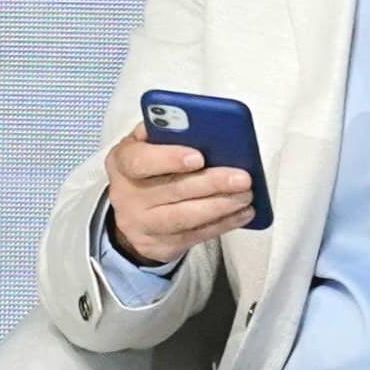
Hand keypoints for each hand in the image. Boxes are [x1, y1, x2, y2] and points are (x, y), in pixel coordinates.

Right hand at [103, 133, 256, 265]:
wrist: (133, 214)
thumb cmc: (148, 169)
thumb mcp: (146, 145)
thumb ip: (165, 133)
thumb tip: (199, 124)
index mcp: (122, 162)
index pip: (139, 161)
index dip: (169, 159)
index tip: (199, 157)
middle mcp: (127, 195)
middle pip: (172, 190)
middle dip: (212, 183)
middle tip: (243, 177)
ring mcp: (142, 224)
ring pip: (185, 217)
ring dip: (221, 206)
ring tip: (247, 195)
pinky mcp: (160, 245)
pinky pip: (196, 235)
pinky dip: (223, 223)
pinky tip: (243, 213)